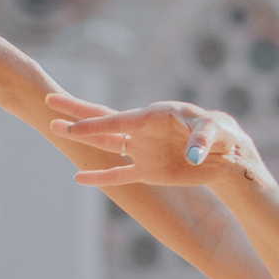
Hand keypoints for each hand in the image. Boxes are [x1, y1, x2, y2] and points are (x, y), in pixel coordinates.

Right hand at [46, 94, 261, 188]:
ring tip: (54, 128)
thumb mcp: (217, 132)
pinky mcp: (149, 171)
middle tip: (48, 99)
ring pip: (106, 145)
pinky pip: (121, 175)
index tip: (73, 124)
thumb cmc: (223, 135)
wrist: (230, 156)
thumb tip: (194, 156)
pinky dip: (102, 177)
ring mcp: (143, 151)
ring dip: (82, 139)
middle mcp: (144, 131)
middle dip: (77, 113)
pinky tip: (80, 178)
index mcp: (155, 116)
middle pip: (105, 122)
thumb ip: (203, 140)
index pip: (119, 120)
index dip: (96, 124)